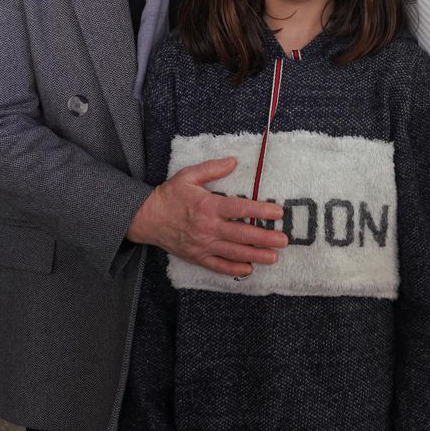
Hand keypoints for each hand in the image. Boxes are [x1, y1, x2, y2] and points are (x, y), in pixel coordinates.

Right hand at [126, 157, 287, 276]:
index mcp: (208, 206)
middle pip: (241, 234)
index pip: (240, 209)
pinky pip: (218, 266)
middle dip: (265, 238)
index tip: (278, 213)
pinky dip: (233, 269)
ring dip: (255, 255)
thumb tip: (234, 161)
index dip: (260, 211)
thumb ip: (212, 168)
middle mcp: (207, 227)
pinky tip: (249, 269)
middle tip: (283, 240)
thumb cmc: (169, 195)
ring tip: (274, 257)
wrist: (145, 218)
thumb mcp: (188, 176)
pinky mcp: (196, 257)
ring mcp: (202, 245)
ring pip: (233, 253)